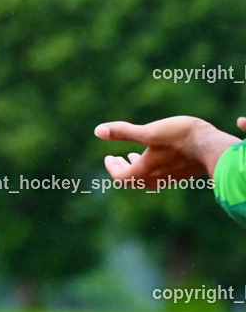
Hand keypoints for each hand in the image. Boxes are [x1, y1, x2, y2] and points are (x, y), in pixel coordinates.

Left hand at [94, 116, 239, 185]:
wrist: (213, 147)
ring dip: (135, 168)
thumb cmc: (180, 138)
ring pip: (146, 178)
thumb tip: (97, 130)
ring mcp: (169, 178)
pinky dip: (149, 167)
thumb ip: (123, 132)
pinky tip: (154, 155)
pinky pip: (159, 176)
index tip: (109, 157)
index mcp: (144, 171)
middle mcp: (155, 179)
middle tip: (115, 158)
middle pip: (132, 180)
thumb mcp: (148, 132)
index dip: (112, 168)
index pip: (121, 177)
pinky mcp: (180, 174)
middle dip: (121, 168)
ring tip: (131, 155)